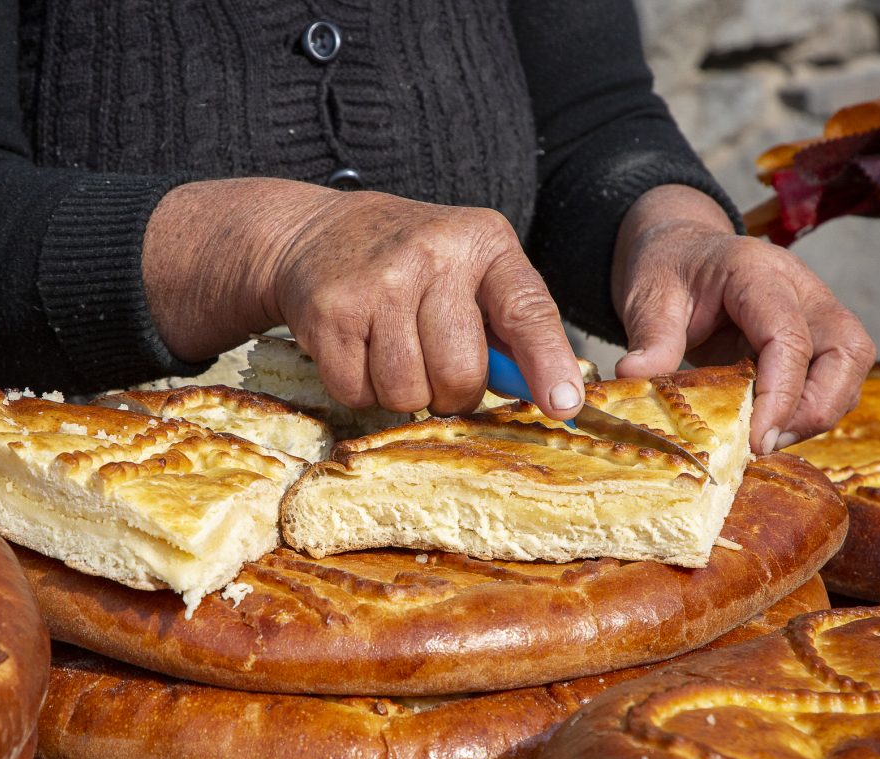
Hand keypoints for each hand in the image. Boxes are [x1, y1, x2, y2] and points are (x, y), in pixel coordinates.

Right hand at [142, 178, 582, 417]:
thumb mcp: (471, 269)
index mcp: (483, 243)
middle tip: (436, 368)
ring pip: (408, 392)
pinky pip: (358, 393)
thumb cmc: (411, 264)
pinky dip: (360, 390)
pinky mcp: (331, 313)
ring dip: (404, 392)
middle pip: (460, 373)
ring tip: (392, 351)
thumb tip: (551, 397)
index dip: (547, 363)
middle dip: (453, 392)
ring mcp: (378, 283)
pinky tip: (359, 351)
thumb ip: (511, 325)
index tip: (564, 404)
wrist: (316, 233)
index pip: (527, 310)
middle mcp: (433, 256)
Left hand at [611, 185, 875, 453]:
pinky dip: (811, 409)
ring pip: (850, 366)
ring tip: (765, 440)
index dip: (780, 393)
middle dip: (816, 407)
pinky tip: (770, 427)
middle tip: (766, 444)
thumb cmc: (669, 270)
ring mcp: (816, 310)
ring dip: (817, 412)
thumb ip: (650, 338)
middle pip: (846, 349)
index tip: (756, 440)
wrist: (682, 251)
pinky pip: (835, 377)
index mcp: (757, 272)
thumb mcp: (650, 298)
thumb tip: (633, 377)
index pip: (789, 335)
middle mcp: (802, 288)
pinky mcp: (816, 335)